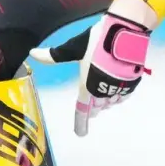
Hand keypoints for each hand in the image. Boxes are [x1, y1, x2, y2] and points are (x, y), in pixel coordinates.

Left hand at [29, 12, 151, 136]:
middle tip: (92, 104)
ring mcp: (119, 89)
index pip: (83, 109)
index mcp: (87, 85)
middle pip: (98, 106)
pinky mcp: (132, 83)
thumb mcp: (73, 47)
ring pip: (110, 102)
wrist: (126, 31)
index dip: (81, 122)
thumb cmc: (97, 40)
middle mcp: (104, 91)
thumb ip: (53, 56)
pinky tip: (115, 86)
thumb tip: (32, 53)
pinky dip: (117, 94)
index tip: (80, 133)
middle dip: (94, 105)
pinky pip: (122, 96)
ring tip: (103, 91)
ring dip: (106, 100)